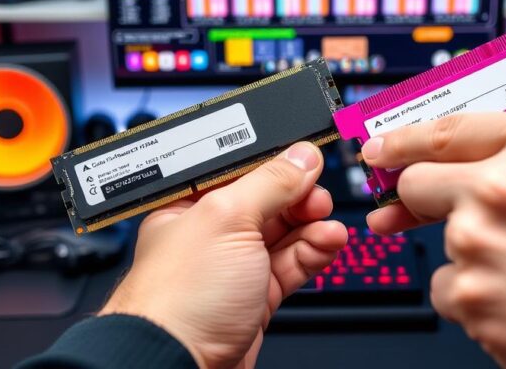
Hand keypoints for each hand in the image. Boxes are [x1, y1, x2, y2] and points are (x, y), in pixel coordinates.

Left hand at [100, 142, 347, 368]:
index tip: (306, 156)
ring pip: (284, 232)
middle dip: (299, 194)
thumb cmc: (177, 299)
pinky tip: (328, 242)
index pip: (240, 168)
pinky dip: (313, 252)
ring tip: (328, 222)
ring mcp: (233, 266)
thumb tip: (300, 156)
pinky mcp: (253, 298)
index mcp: (189, 202)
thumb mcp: (228, 219)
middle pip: (267, 198)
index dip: (275, 160)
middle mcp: (210, 231)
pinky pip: (291, 264)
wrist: (177, 367)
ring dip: (311, 223)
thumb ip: (269, 182)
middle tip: (317, 195)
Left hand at [364, 113, 505, 368]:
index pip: (449, 127)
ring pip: (439, 243)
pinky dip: (477, 301)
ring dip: (472, 256)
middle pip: (419, 180)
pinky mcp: (475, 299)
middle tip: (460, 217)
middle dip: (426, 199)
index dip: (404, 138)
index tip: (379, 148)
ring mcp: (485, 242)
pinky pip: (448, 292)